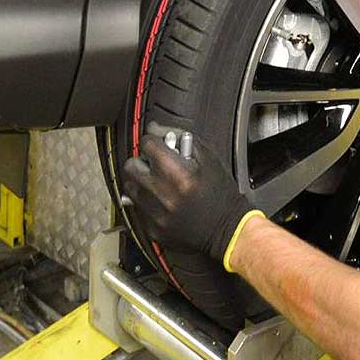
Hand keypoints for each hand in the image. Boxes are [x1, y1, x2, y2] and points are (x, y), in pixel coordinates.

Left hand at [121, 132, 264, 272]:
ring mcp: (154, 213)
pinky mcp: (152, 229)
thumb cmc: (221, 194)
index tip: (158, 147)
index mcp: (175, 172)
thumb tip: (157, 129)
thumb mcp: (209, 158)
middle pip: (130, 166)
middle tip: (155, 165)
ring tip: (158, 184)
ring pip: (130, 188)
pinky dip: (147, 203)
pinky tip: (163, 202)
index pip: (147, 144)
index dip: (154, 142)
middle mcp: (161, 193)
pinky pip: (138, 209)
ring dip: (141, 182)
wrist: (229, 230)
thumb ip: (182, 139)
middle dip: (142, 162)